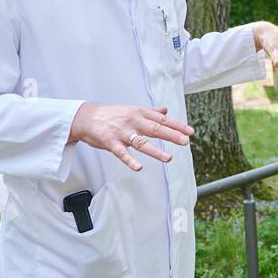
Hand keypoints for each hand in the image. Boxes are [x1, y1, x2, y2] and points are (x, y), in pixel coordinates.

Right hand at [68, 103, 192, 171]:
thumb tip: (166, 110)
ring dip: (155, 150)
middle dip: (171, 135)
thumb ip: (150, 112)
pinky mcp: (110, 142)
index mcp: (140, 113)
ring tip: (168, 158)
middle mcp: (133, 121)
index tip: (190, 132)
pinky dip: (130, 160)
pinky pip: (121, 153)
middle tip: (185, 141)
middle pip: (155, 128)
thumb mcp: (132, 109)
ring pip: (140, 142)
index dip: (177, 125)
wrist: (86, 116)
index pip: (162, 119)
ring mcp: (121, 132)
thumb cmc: (112, 114)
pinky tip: (139, 168)